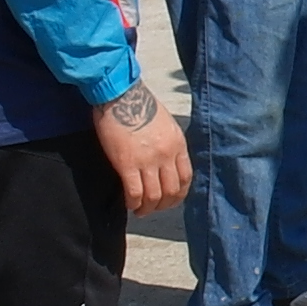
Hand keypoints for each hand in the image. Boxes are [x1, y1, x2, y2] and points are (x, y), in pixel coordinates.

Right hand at [90, 82, 191, 214]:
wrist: (120, 95)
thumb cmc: (140, 106)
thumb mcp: (166, 125)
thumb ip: (170, 145)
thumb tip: (167, 164)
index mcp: (178, 145)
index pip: (186, 178)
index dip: (178, 194)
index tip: (170, 200)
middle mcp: (166, 155)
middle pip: (171, 191)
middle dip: (163, 205)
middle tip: (153, 208)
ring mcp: (147, 160)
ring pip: (153, 196)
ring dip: (147, 208)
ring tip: (140, 210)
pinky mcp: (127, 164)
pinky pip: (134, 192)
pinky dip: (133, 202)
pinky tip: (129, 204)